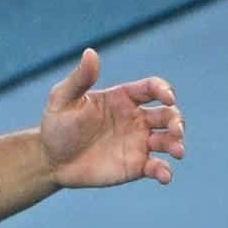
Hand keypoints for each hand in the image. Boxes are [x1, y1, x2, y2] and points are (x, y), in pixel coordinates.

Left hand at [39, 49, 183, 187]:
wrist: (50, 159)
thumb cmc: (57, 125)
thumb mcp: (63, 99)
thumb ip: (80, 78)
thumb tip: (91, 52)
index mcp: (124, 98)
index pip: (153, 88)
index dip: (165, 90)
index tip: (168, 98)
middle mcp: (137, 118)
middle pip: (169, 114)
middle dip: (177, 120)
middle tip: (175, 130)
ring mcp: (139, 142)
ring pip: (169, 140)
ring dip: (177, 143)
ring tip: (177, 150)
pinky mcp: (136, 165)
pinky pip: (158, 167)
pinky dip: (165, 171)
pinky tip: (165, 175)